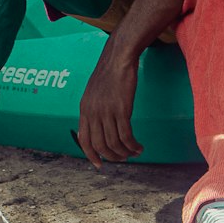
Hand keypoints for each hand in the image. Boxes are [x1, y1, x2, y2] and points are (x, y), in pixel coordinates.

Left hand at [76, 38, 143, 167]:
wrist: (119, 57)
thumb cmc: (109, 72)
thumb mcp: (93, 92)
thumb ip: (92, 110)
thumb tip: (92, 127)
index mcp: (84, 109)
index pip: (84, 140)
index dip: (91, 155)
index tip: (100, 165)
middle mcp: (93, 112)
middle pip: (100, 145)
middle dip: (112, 156)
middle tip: (123, 158)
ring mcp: (107, 111)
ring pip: (114, 143)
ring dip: (125, 152)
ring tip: (134, 152)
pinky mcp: (122, 109)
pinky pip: (126, 135)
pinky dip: (133, 145)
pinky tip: (139, 146)